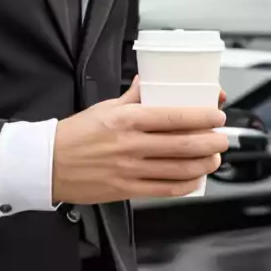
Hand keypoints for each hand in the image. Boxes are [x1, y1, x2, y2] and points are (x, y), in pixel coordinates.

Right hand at [52, 77, 229, 204]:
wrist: (48, 164)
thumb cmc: (75, 134)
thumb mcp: (105, 107)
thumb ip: (133, 95)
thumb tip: (150, 81)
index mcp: (127, 119)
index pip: (172, 116)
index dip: (201, 116)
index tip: (216, 114)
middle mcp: (131, 145)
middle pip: (182, 144)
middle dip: (210, 141)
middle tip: (222, 137)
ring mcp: (130, 169)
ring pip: (177, 169)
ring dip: (202, 164)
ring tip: (214, 158)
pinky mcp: (126, 190)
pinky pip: (163, 189)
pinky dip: (185, 186)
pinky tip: (195, 179)